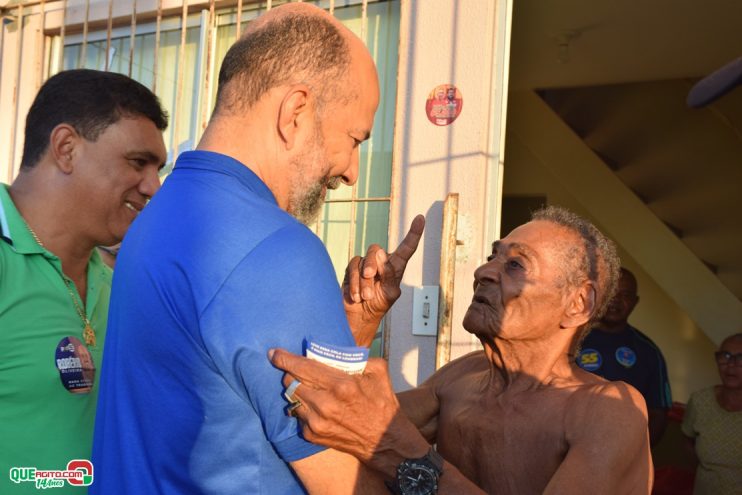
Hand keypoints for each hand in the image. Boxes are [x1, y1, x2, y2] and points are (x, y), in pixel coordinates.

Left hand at [269, 348, 429, 476]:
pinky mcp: (312, 435)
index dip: (285, 358)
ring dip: (296, 389)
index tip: (274, 353)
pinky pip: (297, 414)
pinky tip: (315, 405)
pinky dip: (303, 406)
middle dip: (290, 372)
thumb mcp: (378, 372)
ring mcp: (316, 422)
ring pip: (291, 397)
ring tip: (308, 387)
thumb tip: (334, 350)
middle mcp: (325, 404)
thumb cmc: (382, 404)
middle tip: (296, 369)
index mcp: (341, 385)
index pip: (303, 367)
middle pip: (291, 381)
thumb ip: (356, 357)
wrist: (386, 442)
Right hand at [344, 215, 424, 345]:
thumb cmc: (378, 305)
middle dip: (372, 265)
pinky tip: (356, 296)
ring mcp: (364, 265)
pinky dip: (354, 283)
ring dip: (363, 281)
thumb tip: (380, 253)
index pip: (406, 248)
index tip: (421, 218)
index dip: (414, 233)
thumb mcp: (390, 293)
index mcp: (396, 266)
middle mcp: (380, 262)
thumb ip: (388, 274)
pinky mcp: (351, 270)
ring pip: (362, 261)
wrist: (359, 317)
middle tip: (370, 278)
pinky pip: (351, 268)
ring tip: (365, 297)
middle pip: (376, 250)